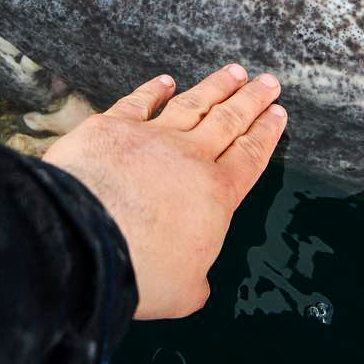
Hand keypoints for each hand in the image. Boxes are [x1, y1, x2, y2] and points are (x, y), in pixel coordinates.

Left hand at [42, 64, 286, 319]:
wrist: (85, 238)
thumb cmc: (139, 270)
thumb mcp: (184, 292)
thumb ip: (197, 281)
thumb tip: (198, 282)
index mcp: (215, 195)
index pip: (249, 156)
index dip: (266, 134)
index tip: (278, 114)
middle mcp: (189, 157)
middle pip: (229, 121)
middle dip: (251, 100)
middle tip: (268, 82)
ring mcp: (151, 136)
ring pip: (193, 104)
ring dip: (215, 87)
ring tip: (234, 72)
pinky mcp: (112, 127)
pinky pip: (140, 101)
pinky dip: (154, 89)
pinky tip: (165, 80)